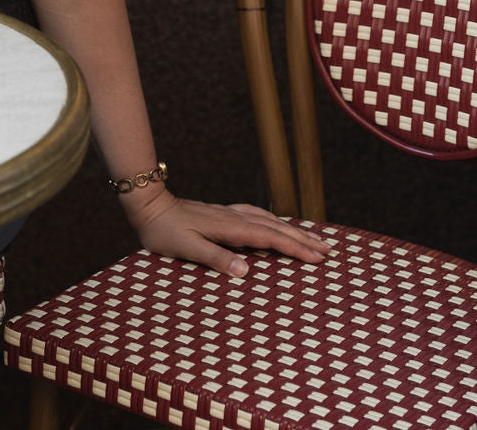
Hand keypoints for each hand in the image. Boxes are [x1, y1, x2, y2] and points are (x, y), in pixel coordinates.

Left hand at [122, 184, 332, 277]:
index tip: (318, 257)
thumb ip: (215, 259)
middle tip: (328, 250)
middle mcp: (233, 217)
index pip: (270, 238)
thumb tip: (246, 270)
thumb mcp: (186, 248)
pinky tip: (275, 223)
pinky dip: (273, 221)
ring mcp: (229, 213)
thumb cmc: (164, 231)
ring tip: (312, 237)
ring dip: (291, 229)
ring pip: (268, 220)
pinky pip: (257, 216)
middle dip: (302, 239)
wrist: (148, 206)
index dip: (295, 248)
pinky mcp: (222, 214)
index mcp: (229, 228)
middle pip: (275, 227)